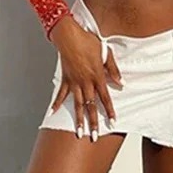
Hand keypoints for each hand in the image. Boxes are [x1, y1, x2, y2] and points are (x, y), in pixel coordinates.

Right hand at [49, 16, 123, 140]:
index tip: (112, 122)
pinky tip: (51, 113)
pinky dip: (56, 104)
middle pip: (91, 106)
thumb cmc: (88, 42)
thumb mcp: (106, 53)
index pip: (105, 98)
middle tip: (94, 136)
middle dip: (93, 123)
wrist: (69, 36)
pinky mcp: (65, 80)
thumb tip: (121, 82)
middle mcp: (86, 82)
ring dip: (78, 120)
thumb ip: (113, 69)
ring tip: (79, 133)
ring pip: (77, 105)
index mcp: (97, 77)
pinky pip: (60, 95)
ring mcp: (74, 82)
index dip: (109, 111)